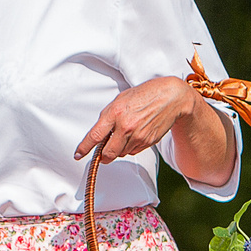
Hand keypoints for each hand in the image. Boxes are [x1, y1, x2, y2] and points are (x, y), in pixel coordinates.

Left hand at [75, 76, 199, 163]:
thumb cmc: (146, 94)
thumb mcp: (121, 100)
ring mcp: (137, 136)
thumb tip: (99, 132)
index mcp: (115, 113)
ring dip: (119, 149)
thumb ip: (108, 116)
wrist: (171, 97)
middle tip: (102, 155)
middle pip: (108, 153)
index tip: (78, 154)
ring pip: (121, 153)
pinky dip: (131, 147)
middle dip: (103, 156)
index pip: (94, 136)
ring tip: (126, 133)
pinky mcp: (147, 141)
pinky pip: (133, 151)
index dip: (84, 148)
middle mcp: (125, 126)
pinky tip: (136, 133)